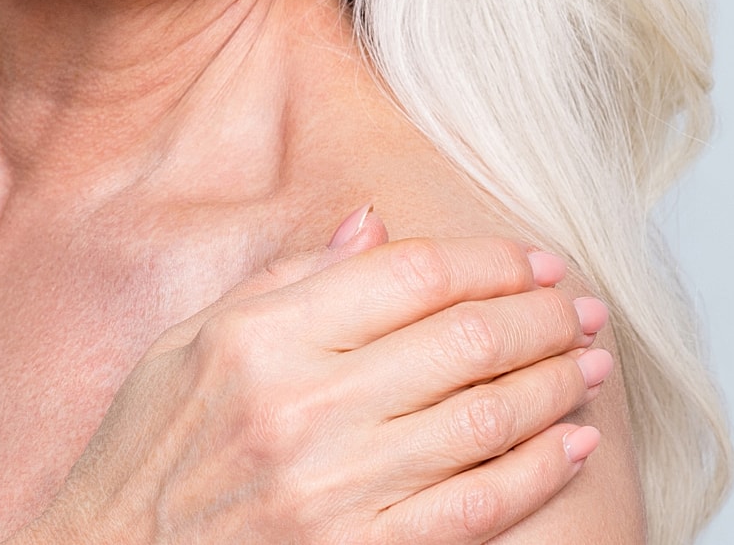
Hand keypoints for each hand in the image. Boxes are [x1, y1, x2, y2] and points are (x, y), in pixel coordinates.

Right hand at [15, 212, 609, 544]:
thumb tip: (372, 227)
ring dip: (552, 385)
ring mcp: (334, 487)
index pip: (412, 275)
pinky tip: (566, 443)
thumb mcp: (187, 343)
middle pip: (463, 340)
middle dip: (541, 318)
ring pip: (483, 419)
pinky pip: (474, 506)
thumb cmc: (145, 456)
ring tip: (587, 364)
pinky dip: (534, 470)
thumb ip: (285, 281)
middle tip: (579, 309)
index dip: (491, 262)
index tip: (534, 262)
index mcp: (260, 338)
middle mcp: (301, 405)